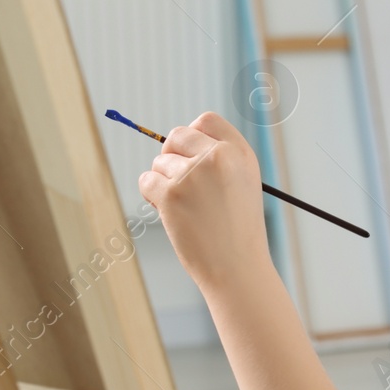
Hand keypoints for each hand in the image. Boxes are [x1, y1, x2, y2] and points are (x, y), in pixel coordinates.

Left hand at [138, 111, 269, 292]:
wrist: (237, 268)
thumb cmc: (238, 231)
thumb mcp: (243, 184)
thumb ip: (219, 159)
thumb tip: (177, 143)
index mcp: (239, 153)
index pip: (207, 120)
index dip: (194, 136)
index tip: (191, 154)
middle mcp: (218, 157)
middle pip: (177, 136)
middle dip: (171, 155)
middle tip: (179, 181)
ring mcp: (193, 174)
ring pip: (160, 162)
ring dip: (163, 183)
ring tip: (185, 209)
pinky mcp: (171, 193)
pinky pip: (146, 181)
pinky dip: (151, 197)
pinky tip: (170, 214)